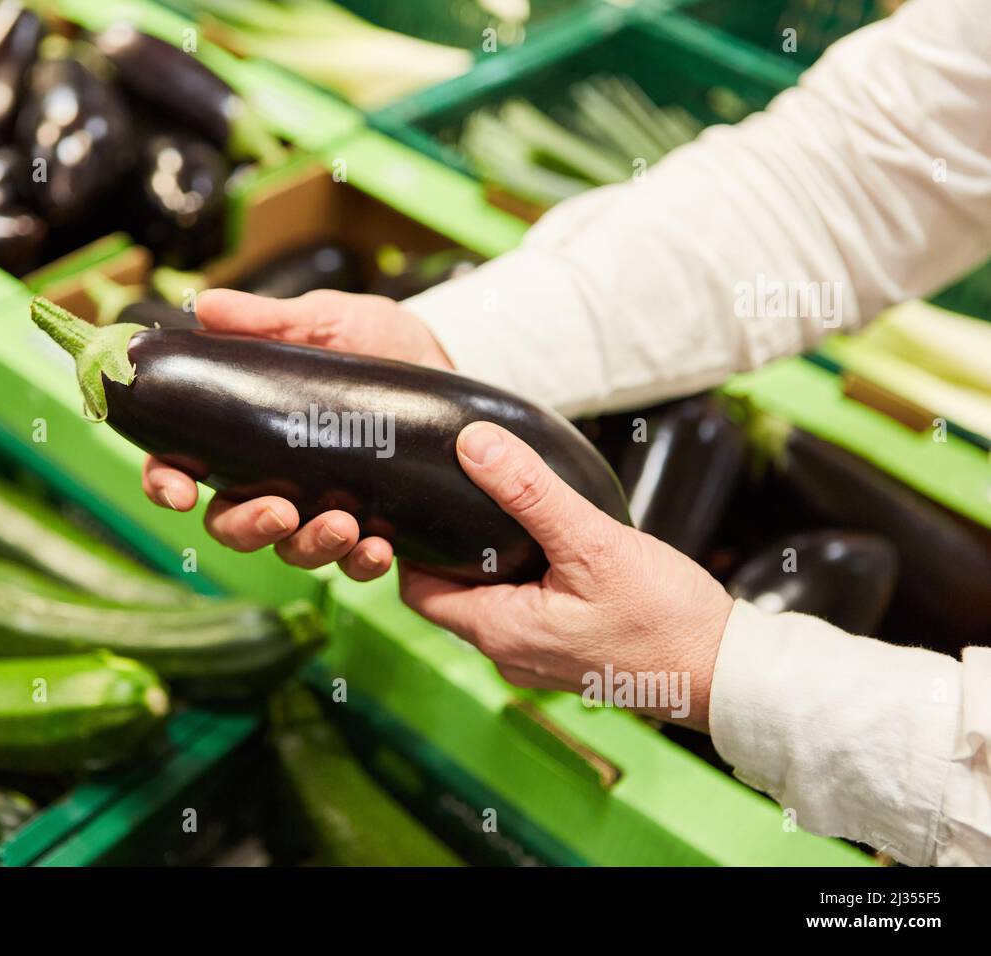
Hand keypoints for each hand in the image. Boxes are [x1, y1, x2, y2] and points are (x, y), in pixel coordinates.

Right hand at [141, 288, 451, 580]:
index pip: (184, 464)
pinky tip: (378, 548)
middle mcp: (275, 479)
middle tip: (280, 512)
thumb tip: (206, 307)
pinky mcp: (371, 530)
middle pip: (230, 523)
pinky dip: (362, 563)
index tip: (178, 490)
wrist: (452, 366)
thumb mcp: (328, 320)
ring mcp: (321, 509)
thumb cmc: (382, 344)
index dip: (167, 482)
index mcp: (247, 432)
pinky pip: (354, 565)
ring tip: (342, 525)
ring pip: (290, 550)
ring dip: (309, 547)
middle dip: (246, 527)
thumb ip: (267, 320)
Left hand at [401, 421, 734, 731]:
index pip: (417, 592)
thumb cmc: (666, 619)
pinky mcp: (568, 655)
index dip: (411, 549)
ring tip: (504, 514)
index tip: (421, 505)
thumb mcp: (593, 542)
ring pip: (490, 603)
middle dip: (451, 550)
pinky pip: (526, 612)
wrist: (728, 673)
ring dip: (491, 564)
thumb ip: (529, 492)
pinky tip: (550, 548)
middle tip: (462, 496)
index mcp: (499, 632)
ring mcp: (539, 659)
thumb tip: (474, 445)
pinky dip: (525, 579)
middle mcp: (510, 653)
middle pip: (451, 595)